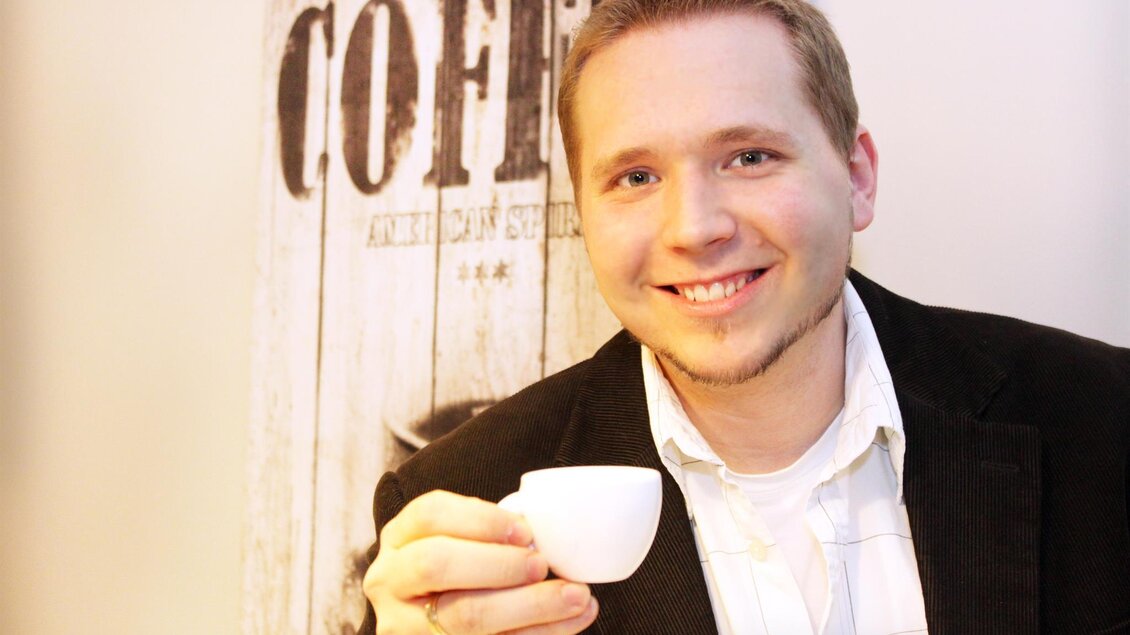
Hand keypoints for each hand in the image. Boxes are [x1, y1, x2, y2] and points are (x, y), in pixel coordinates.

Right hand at [363, 490, 599, 633]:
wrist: (429, 618)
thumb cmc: (457, 567)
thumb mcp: (455, 540)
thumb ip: (487, 533)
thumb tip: (543, 535)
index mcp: (400, 538)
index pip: (430, 515)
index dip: (480, 520)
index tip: (525, 530)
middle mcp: (391, 581)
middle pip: (437, 566)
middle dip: (499, 564)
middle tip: (543, 564)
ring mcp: (406, 626)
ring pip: (464, 618)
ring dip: (530, 606)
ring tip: (577, 597)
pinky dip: (539, 634)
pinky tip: (571, 621)